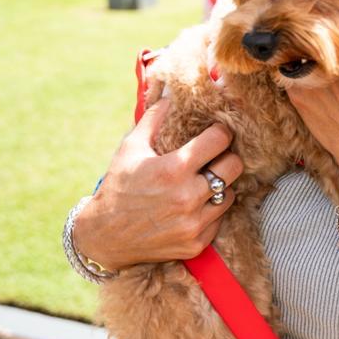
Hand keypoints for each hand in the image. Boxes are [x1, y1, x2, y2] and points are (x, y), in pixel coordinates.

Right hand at [72, 98, 243, 269]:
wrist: (105, 237)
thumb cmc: (119, 187)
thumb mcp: (130, 148)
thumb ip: (154, 118)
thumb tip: (171, 94)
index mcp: (174, 169)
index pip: (219, 140)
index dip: (221, 132)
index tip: (217, 132)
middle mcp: (187, 197)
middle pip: (234, 167)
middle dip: (227, 157)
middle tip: (216, 157)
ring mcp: (193, 223)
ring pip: (229, 194)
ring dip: (220, 186)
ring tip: (203, 182)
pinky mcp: (195, 243)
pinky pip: (219, 220)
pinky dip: (211, 211)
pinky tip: (195, 206)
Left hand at [287, 36, 338, 194]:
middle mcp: (335, 61)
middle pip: (323, 31)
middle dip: (325, 28)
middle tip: (327, 30)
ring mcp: (313, 77)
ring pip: (303, 47)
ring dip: (307, 45)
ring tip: (313, 47)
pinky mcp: (297, 93)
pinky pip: (291, 68)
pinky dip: (295, 65)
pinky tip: (306, 69)